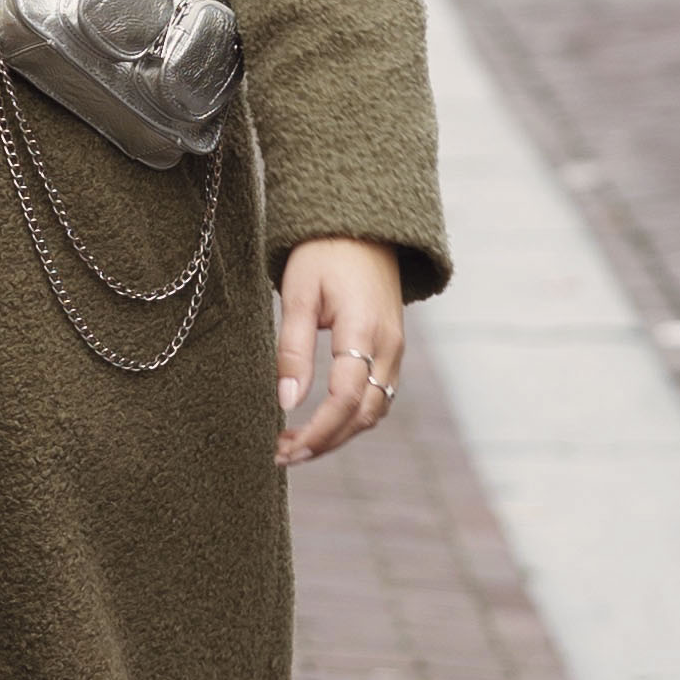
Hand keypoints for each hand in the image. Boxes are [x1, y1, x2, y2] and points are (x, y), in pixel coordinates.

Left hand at [272, 240, 409, 467]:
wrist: (362, 224)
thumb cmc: (323, 253)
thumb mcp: (298, 294)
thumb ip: (293, 350)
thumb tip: (286, 403)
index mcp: (364, 330)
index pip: (345, 399)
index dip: (318, 431)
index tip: (285, 448)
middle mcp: (389, 346)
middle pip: (365, 414)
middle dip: (326, 442)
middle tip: (284, 456)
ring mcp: (396, 349)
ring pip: (375, 410)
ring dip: (339, 434)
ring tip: (296, 445)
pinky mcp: (393, 348)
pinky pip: (379, 395)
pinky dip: (352, 417)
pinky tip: (322, 422)